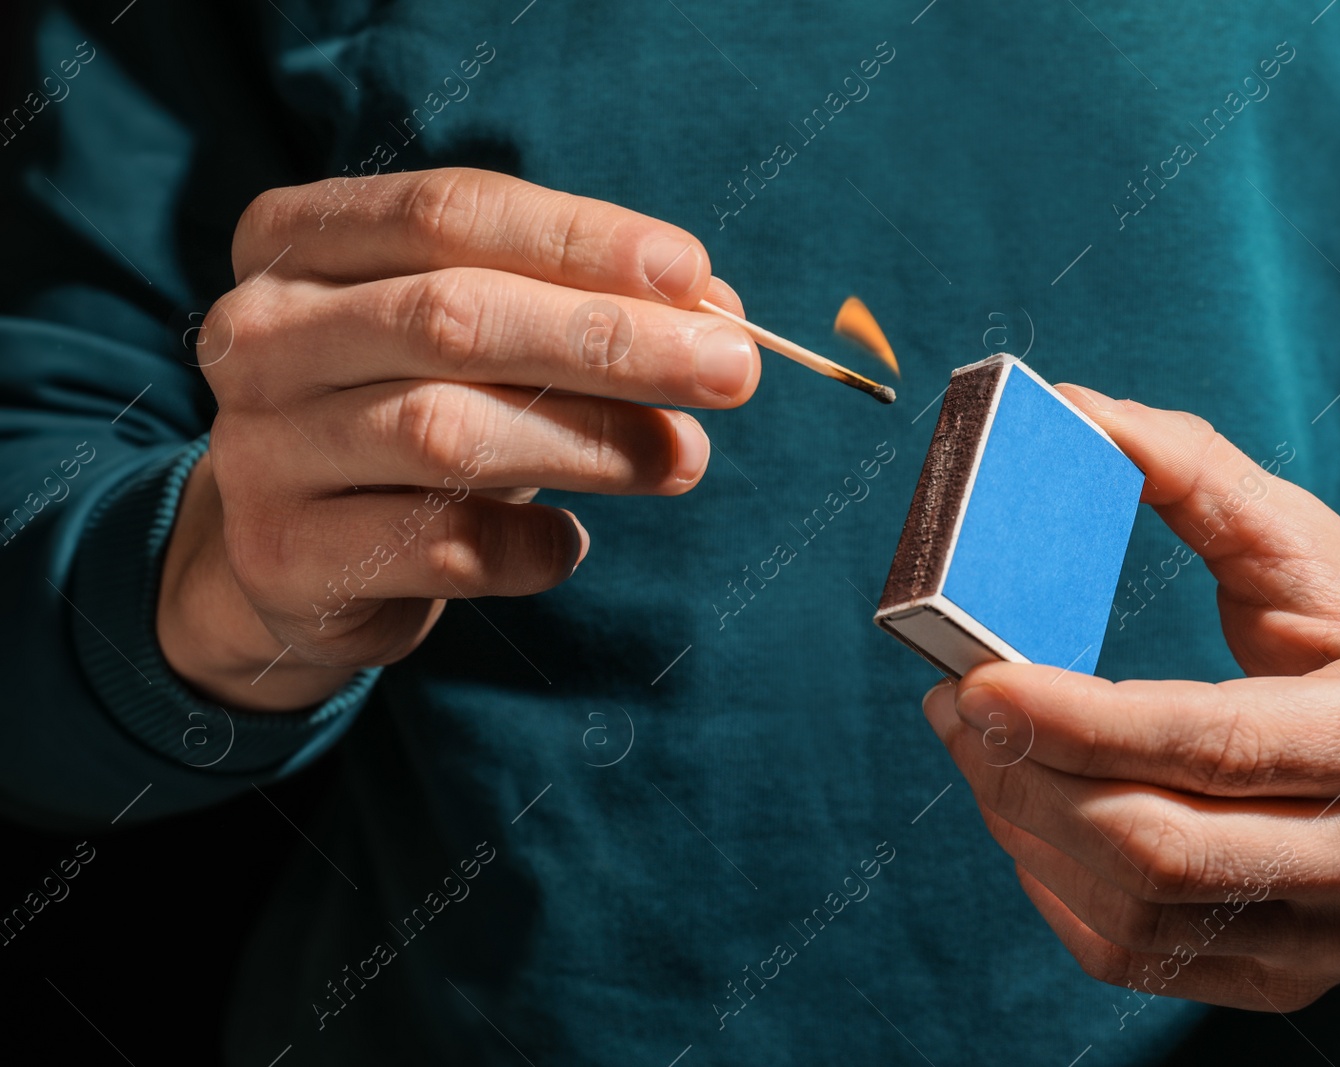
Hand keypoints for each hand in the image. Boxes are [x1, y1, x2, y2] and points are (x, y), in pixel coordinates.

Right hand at [159, 168, 758, 709]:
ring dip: (593, 443)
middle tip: (732, 369)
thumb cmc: (408, 406)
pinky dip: (532, 546)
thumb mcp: (478, 335)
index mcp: (298, 240)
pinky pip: (442, 548)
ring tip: (684, 457)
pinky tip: (570, 542)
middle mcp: (260, 333)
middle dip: (610, 340)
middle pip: (452, 318)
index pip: (448, 213)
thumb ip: (578, 305)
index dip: (579, 240)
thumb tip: (716, 310)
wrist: (290, 550)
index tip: (691, 274)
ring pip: (445, 431)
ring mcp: (262, 449)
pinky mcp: (291, 558)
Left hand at [922, 385, 1339, 1010]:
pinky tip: (1030, 816)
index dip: (1081, 721)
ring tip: (977, 748)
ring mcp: (1336, 933)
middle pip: (1164, 847)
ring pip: (1138, 913)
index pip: (1215, 744)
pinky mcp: (1290, 974)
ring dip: (1025, 829)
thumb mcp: (1318, 546)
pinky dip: (1055, 887)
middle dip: (1027, 777)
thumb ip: (1199, 476)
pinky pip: (1138, 957)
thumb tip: (1076, 412)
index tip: (974, 679)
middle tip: (953, 704)